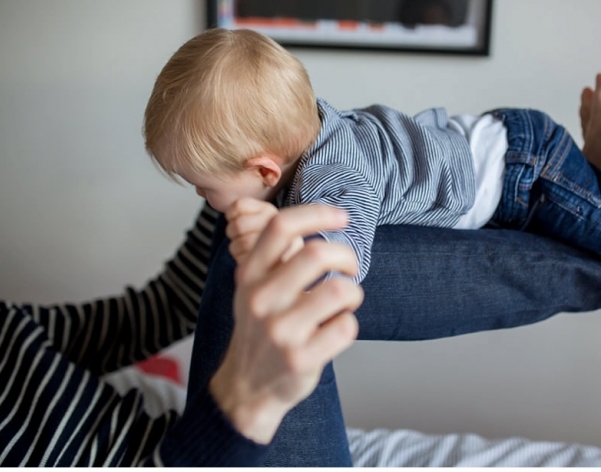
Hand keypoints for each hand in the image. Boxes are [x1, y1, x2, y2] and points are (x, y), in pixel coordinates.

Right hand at [209, 203, 361, 443]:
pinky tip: (334, 330)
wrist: (247, 387)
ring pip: (341, 290)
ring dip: (353, 293)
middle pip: (318, 254)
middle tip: (350, 268)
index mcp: (249, 274)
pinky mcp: (301, 358)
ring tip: (344, 303)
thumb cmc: (261, 329)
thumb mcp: (255, 288)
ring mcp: (280, 330)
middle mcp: (261, 299)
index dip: (318, 213)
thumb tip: (321, 217)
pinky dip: (348, 324)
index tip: (343, 217)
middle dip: (347, 256)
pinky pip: (347, 326)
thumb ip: (279, 258)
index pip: (281, 226)